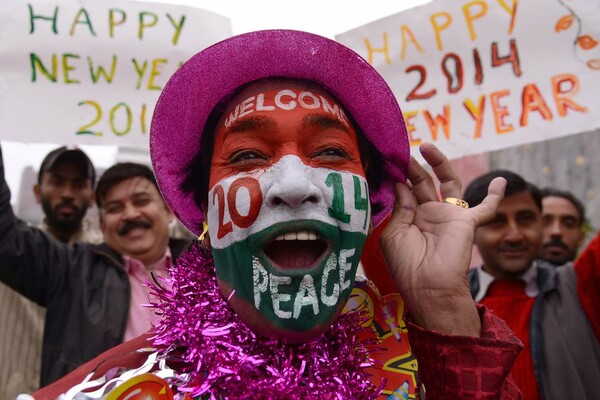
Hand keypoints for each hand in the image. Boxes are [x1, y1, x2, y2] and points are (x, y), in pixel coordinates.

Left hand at [379, 143, 505, 335]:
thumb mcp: (394, 233)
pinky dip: (495, 195)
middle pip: (422, 182)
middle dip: (412, 167)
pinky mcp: (467, 222)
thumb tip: (400, 183)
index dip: (397, 176)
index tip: (387, 160)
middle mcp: (429, 215)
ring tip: (426, 146)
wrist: (429, 286)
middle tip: (402, 151)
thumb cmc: (407, 264)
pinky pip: (486, 208)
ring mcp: (449, 216)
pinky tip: (501, 181)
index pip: (404, 191)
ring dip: (439, 164)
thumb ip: (399, 207)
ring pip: (448, 183)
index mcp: (410, 219)